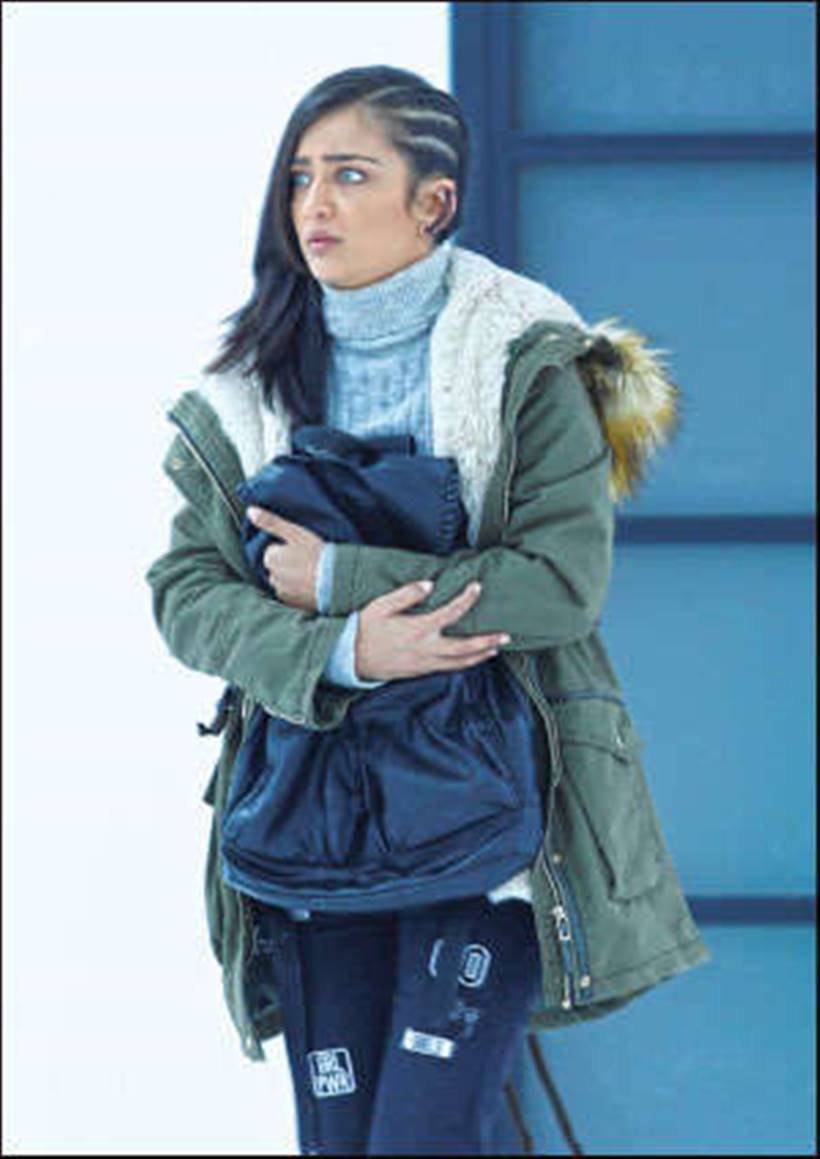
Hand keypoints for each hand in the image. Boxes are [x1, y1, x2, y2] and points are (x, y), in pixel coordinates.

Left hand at [245, 506, 323, 611]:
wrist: (339, 580)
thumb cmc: (318, 553)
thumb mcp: (295, 532)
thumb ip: (271, 522)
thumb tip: (250, 511)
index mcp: (271, 559)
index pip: (272, 552)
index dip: (287, 549)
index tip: (302, 549)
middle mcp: (272, 578)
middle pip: (277, 568)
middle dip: (288, 565)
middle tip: (308, 561)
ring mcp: (283, 593)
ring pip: (284, 583)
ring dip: (293, 579)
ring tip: (312, 574)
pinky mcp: (294, 606)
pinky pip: (293, 596)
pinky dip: (300, 592)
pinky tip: (313, 586)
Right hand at [355, 579, 510, 680]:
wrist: (348, 658)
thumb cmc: (363, 629)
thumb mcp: (380, 606)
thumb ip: (406, 594)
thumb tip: (428, 585)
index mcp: (417, 629)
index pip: (450, 613)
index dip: (466, 599)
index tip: (477, 587)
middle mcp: (425, 649)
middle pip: (464, 648)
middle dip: (487, 642)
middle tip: (505, 636)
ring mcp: (423, 664)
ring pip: (458, 663)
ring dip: (479, 656)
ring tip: (495, 649)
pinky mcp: (419, 672)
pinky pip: (447, 669)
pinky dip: (463, 664)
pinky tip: (470, 658)